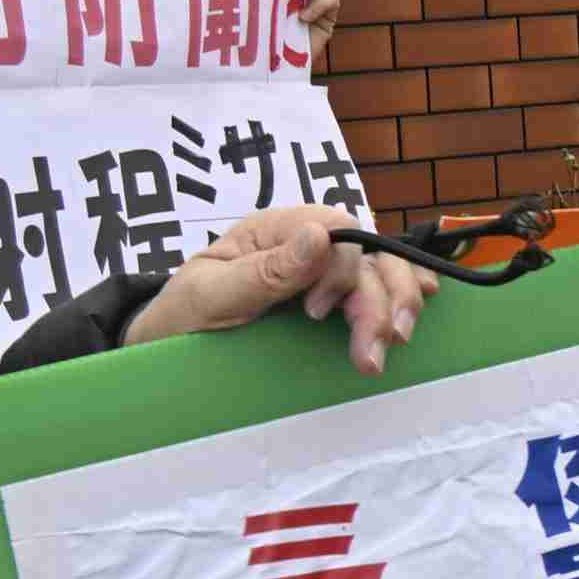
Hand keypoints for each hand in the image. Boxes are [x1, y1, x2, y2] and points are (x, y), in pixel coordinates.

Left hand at [122, 206, 434, 376]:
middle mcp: (305, 245)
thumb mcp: (209, 295)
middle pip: (368, 254)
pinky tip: (414, 316)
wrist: (165, 351)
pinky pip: (381, 288)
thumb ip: (263, 270)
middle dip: (381, 299)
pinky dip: (405, 298)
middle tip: (373, 351)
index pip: (336, 227)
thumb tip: (319, 236)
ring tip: (393, 344)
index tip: (315, 314)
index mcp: (273, 231)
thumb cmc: (179, 320)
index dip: (341, 270)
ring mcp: (323, 272)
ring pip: (384, 271)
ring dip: (399, 305)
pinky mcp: (333, 300)